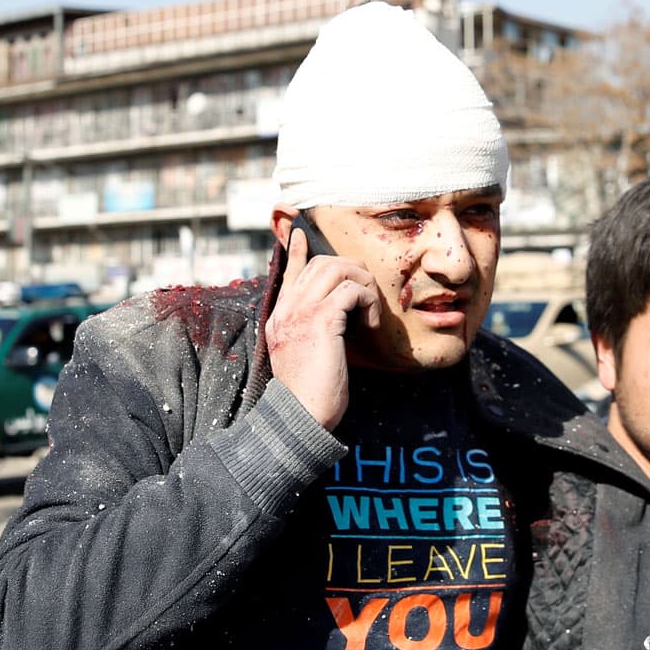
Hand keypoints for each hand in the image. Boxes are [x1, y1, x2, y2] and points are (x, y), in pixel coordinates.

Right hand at [264, 225, 379, 429]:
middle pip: (320, 263)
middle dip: (351, 269)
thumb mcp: (304, 355)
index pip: (289, 272)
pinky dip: (368, 302)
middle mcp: (286, 309)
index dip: (298, 250)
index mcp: (279, 317)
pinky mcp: (321, 320)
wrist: (300, 416)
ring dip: (363, 283)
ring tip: (369, 309)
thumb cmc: (309, 395)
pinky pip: (351, 291)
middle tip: (366, 293)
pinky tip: (370, 324)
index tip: (301, 233)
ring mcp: (301, 312)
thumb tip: (335, 318)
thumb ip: (311, 331)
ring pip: (337, 268)